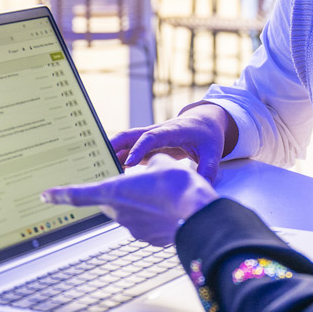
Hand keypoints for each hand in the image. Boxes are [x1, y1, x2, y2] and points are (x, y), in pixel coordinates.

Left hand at [43, 155, 218, 245]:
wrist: (197, 212)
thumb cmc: (177, 186)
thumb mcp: (162, 163)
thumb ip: (150, 165)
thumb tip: (152, 168)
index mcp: (113, 192)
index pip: (78, 194)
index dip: (60, 195)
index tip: (46, 196)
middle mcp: (118, 213)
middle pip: (111, 201)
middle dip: (122, 193)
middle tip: (144, 183)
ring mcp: (133, 229)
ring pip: (130, 213)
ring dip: (142, 204)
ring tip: (165, 195)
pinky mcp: (148, 239)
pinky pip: (146, 225)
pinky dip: (155, 218)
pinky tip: (170, 210)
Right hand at [108, 104, 235, 181]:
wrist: (206, 121)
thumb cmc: (208, 134)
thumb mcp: (213, 152)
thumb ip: (208, 170)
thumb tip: (201, 189)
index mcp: (173, 131)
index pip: (152, 137)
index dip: (139, 149)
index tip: (129, 163)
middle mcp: (158, 132)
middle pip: (131, 135)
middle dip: (115, 145)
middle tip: (99, 158)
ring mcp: (152, 138)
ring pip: (128, 143)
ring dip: (114, 153)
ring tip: (100, 169)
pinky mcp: (150, 147)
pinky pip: (131, 151)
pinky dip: (120, 160)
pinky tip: (112, 173)